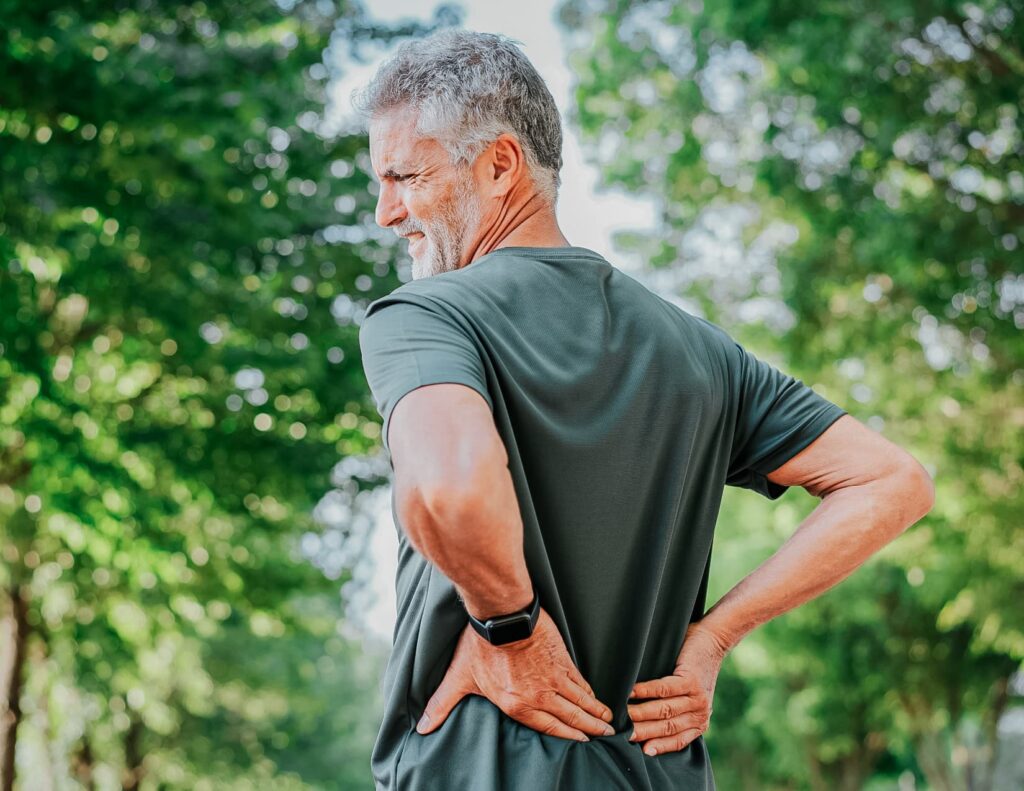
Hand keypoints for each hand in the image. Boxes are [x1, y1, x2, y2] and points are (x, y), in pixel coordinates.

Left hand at [416, 606, 614, 740]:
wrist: (502, 615)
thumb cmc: (479, 645)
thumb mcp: (459, 678)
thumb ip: (442, 704)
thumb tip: (422, 727)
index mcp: (517, 705)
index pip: (549, 727)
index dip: (568, 736)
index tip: (582, 741)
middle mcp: (539, 696)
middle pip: (571, 717)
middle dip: (589, 727)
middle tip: (605, 733)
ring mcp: (553, 677)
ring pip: (580, 700)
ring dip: (595, 711)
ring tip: (607, 719)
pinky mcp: (562, 659)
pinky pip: (580, 681)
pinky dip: (589, 690)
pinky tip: (595, 694)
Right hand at [627, 620, 728, 755]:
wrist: (713, 641)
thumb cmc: (694, 668)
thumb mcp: (690, 697)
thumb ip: (676, 711)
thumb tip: (645, 722)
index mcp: (699, 721)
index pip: (677, 740)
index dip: (659, 746)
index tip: (641, 751)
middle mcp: (700, 713)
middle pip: (667, 727)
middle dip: (644, 733)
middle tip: (623, 736)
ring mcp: (697, 697)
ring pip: (664, 710)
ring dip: (641, 714)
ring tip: (623, 715)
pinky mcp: (691, 680)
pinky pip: (664, 689)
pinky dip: (645, 691)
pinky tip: (631, 692)